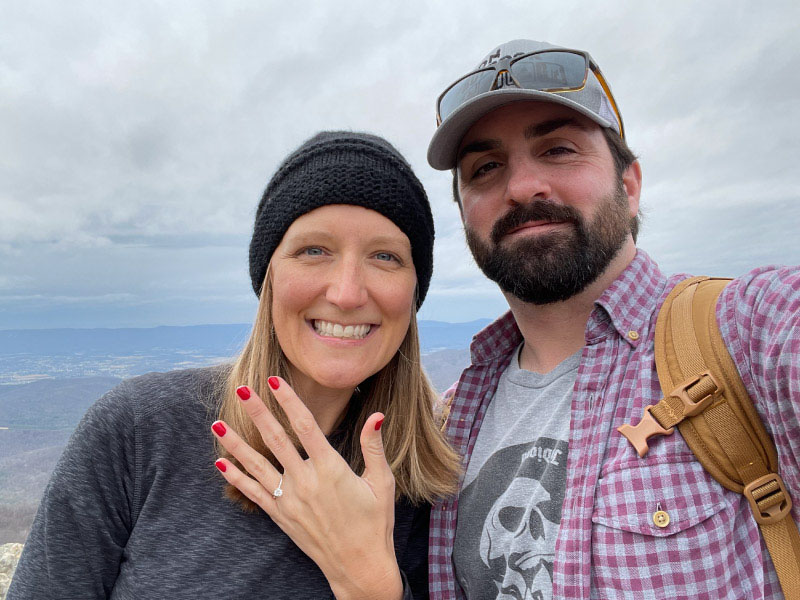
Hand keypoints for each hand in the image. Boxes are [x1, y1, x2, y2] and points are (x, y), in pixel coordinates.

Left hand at [211, 378, 402, 599]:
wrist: (359, 566)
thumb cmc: (375, 522)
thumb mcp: (381, 482)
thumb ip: (374, 446)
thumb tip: (377, 415)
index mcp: (332, 469)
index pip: (306, 426)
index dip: (289, 401)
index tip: (275, 382)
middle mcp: (306, 481)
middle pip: (275, 439)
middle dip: (257, 411)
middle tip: (240, 388)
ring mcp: (290, 500)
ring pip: (256, 465)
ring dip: (235, 443)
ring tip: (217, 423)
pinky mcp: (281, 516)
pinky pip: (253, 493)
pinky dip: (235, 478)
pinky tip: (220, 463)